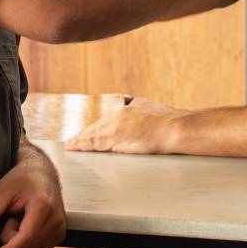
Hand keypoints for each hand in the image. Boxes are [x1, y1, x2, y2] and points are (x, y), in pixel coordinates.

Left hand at [0, 148, 66, 247]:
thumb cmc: (24, 179)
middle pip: (26, 246)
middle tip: (12, 216)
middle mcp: (56, 219)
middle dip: (12, 237)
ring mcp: (60, 227)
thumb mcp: (4, 188)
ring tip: (21, 218)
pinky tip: (29, 225)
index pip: (26, 238)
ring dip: (20, 240)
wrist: (43, 173)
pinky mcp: (60, 234)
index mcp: (43, 206)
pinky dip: (29, 242)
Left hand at [64, 94, 181, 153]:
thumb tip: (130, 100)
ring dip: (80, 140)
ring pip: (93, 134)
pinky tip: (75, 147)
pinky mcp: (114, 138)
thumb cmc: (170, 122)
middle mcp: (119, 115)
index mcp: (129, 108)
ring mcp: (116, 127)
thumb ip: (139, 107)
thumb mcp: (151, 107)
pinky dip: (82, 145)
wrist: (175, 128)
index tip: (89, 132)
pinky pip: (94, 143)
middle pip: (97, 126)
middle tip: (73, 141)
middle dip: (85, 134)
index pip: (108, 120)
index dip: (97, 127)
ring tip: (71, 145)